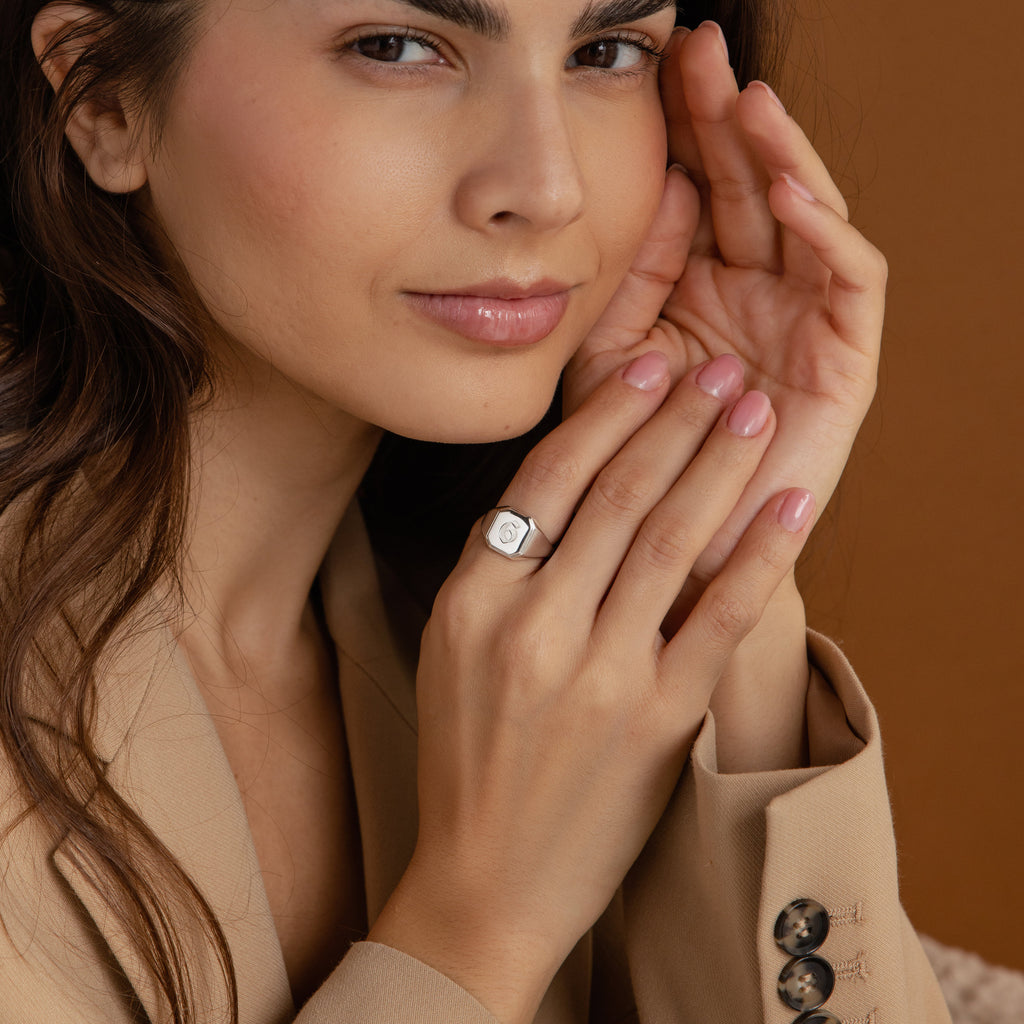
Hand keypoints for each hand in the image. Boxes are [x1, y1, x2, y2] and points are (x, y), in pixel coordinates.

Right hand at [369, 354, 815, 1023]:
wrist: (483, 880)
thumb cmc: (466, 759)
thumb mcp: (452, 650)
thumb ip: (500, 573)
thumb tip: (565, 490)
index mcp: (472, 602)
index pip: (543, 482)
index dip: (602, 416)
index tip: (643, 366)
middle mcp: (532, 628)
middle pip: (613, 496)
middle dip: (672, 421)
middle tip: (713, 372)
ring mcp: (598, 676)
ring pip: (667, 540)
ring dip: (717, 465)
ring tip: (750, 411)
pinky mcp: (655, 721)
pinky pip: (717, 619)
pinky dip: (758, 554)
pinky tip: (788, 502)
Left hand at [565, 22, 885, 581]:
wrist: (672, 555)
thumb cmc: (630, 461)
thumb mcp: (612, 356)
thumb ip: (632, 277)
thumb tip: (656, 187)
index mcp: (697, 287)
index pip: (698, 189)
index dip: (679, 130)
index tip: (648, 68)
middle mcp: (754, 292)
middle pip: (750, 186)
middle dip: (726, 118)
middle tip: (699, 50)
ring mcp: (803, 321)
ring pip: (807, 215)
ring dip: (783, 156)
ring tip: (748, 102)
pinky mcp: (847, 358)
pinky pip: (851, 278)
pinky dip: (826, 232)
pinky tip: (787, 194)